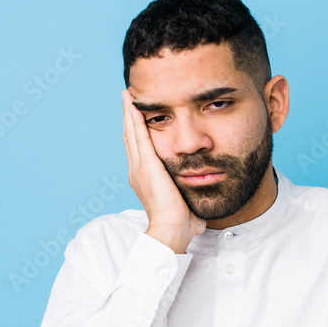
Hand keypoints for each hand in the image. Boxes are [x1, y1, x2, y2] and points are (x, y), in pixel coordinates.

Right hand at [122, 89, 204, 253]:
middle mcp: (137, 171)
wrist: (171, 230)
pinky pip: (138, 136)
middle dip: (129, 117)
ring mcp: (139, 167)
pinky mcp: (146, 165)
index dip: (136, 132)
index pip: (139, 150)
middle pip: (130, 137)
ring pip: (131, 133)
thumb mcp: (186, 205)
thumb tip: (201, 215)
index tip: (136, 118)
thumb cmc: (181, 225)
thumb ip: (190, 203)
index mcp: (144, 179)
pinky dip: (134, 119)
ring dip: (129, 113)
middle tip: (127, 99)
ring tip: (127, 96)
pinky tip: (133, 104)